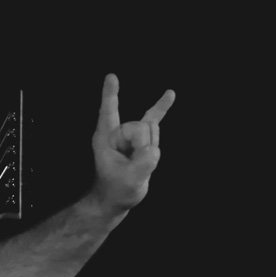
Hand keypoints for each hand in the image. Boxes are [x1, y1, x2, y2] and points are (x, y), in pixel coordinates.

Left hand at [92, 73, 174, 212]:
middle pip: (140, 127)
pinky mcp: (141, 139)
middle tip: (133, 167)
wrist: (115, 199)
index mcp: (105, 140)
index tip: (112, 76)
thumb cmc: (116, 191)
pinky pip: (154, 121)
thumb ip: (144, 162)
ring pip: (151, 130)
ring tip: (138, 165)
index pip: (109, 113)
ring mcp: (129, 135)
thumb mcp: (130, 181)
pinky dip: (162, 108)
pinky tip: (170, 94)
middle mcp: (117, 133)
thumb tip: (154, 148)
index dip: (110, 95)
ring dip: (151, 149)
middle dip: (144, 146)